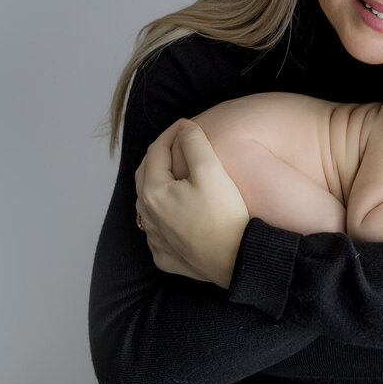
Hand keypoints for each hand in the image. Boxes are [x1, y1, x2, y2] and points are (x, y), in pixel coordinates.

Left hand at [135, 119, 249, 287]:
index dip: (171, 133)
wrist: (236, 259)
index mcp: (153, 191)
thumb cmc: (225, 215)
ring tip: (178, 174)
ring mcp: (154, 239)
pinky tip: (178, 210)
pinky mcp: (164, 256)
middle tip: (179, 143)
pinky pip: (157, 229)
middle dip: (160, 155)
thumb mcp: (212, 171)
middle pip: (146, 175)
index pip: (155, 151)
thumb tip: (184, 128)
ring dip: (159, 184)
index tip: (187, 124)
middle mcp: (147, 216)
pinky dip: (164, 214)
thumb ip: (194, 143)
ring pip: (148, 203)